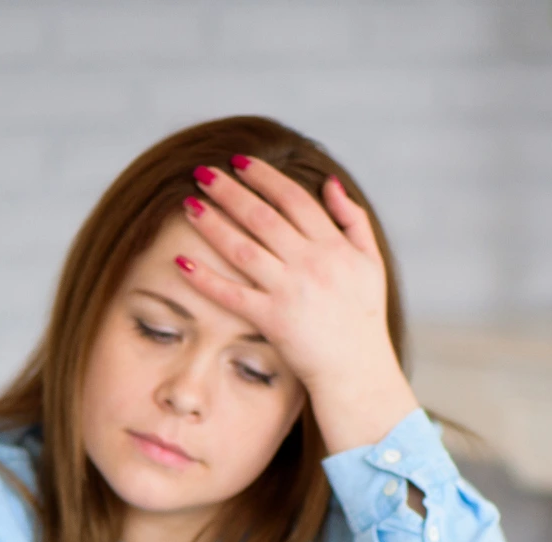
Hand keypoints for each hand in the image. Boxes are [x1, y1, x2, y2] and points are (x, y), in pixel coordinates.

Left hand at [177, 157, 419, 451]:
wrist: (356, 371)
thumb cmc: (363, 317)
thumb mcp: (370, 262)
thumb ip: (354, 219)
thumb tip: (331, 182)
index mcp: (333, 245)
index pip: (294, 199)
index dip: (265, 177)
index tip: (240, 161)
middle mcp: (310, 263)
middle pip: (262, 217)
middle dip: (230, 191)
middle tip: (202, 172)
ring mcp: (289, 291)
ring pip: (243, 248)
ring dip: (213, 223)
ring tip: (189, 205)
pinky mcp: (272, 321)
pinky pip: (232, 295)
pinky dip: (205, 278)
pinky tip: (182, 262)